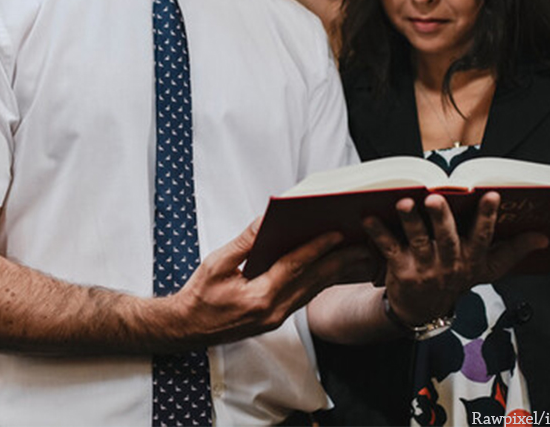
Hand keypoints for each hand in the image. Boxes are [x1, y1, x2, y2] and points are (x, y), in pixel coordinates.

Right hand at [167, 220, 375, 347]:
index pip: (294, 267)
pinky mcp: (275, 320)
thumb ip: (244, 243)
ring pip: (312, 291)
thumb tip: (265, 221)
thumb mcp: (216, 263)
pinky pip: (303, 298)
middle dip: (338, 260)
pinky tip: (330, 272)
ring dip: (334, 272)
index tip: (336, 233)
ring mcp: (276, 318)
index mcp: (258, 296)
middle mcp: (272, 310)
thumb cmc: (199, 295)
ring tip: (355, 256)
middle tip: (361, 244)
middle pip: (312, 281)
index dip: (317, 248)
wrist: (188, 328)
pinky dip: (319, 283)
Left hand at [365, 192, 547, 325]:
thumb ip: (514, 250)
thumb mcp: (488, 269)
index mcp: (472, 259)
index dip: (487, 216)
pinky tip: (368, 217)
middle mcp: (450, 264)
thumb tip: (544, 236)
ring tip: (403, 202)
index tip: (490, 194)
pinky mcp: (401, 269)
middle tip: (434, 197)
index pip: (482, 236)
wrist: (422, 310)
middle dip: (441, 217)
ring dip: (410, 221)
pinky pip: (389, 248)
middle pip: (447, 238)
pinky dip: (378, 233)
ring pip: (418, 240)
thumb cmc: (457, 278)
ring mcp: (425, 268)